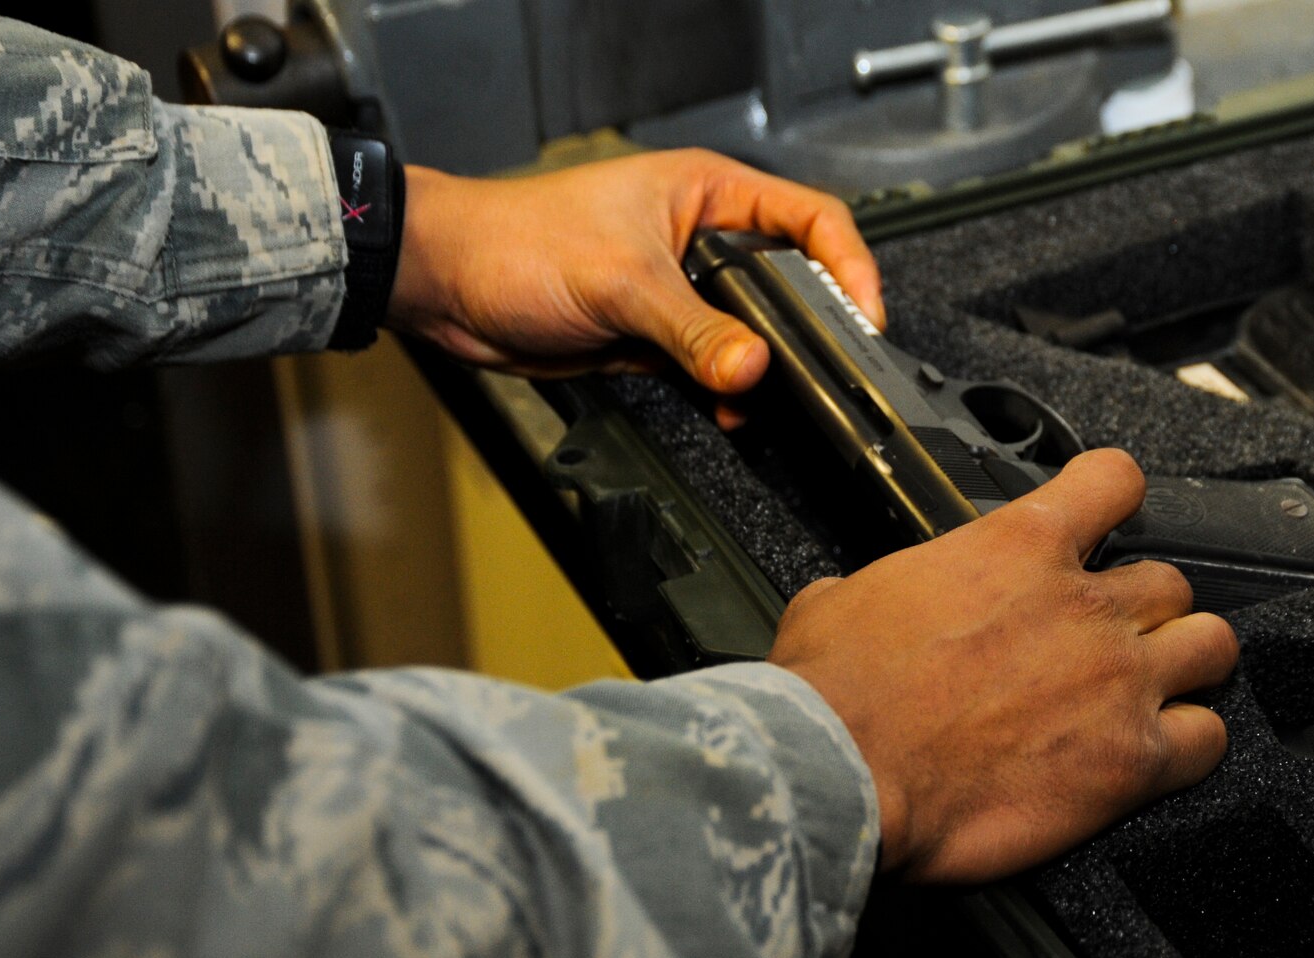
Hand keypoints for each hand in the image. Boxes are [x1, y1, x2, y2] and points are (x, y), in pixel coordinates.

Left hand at [388, 150, 882, 396]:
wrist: (450, 286)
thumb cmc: (516, 243)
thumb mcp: (622, 283)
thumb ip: (694, 330)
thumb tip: (753, 366)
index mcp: (706, 193)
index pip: (811, 219)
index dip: (849, 266)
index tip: (863, 316)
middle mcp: (700, 237)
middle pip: (789, 282)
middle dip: (806, 328)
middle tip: (824, 367)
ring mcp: (681, 290)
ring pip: (751, 333)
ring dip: (760, 370)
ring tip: (762, 397)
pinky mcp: (657, 336)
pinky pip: (713, 367)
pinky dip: (725, 392)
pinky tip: (727, 409)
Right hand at [769, 449, 1239, 882]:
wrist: (842, 773)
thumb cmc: (835, 693)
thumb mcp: (840, 599)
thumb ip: (886, 585)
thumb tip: (864, 597)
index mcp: (1019, 546)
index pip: (1116, 480)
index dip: (1117, 500)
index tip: (1110, 521)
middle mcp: (1084, 605)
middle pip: (1172, 582)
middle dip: (1149, 610)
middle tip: (1113, 639)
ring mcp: (1119, 681)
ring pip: (1212, 647)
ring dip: (1189, 666)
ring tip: (1159, 691)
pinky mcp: (1132, 761)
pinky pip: (1209, 740)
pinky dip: (1193, 746)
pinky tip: (1163, 755)